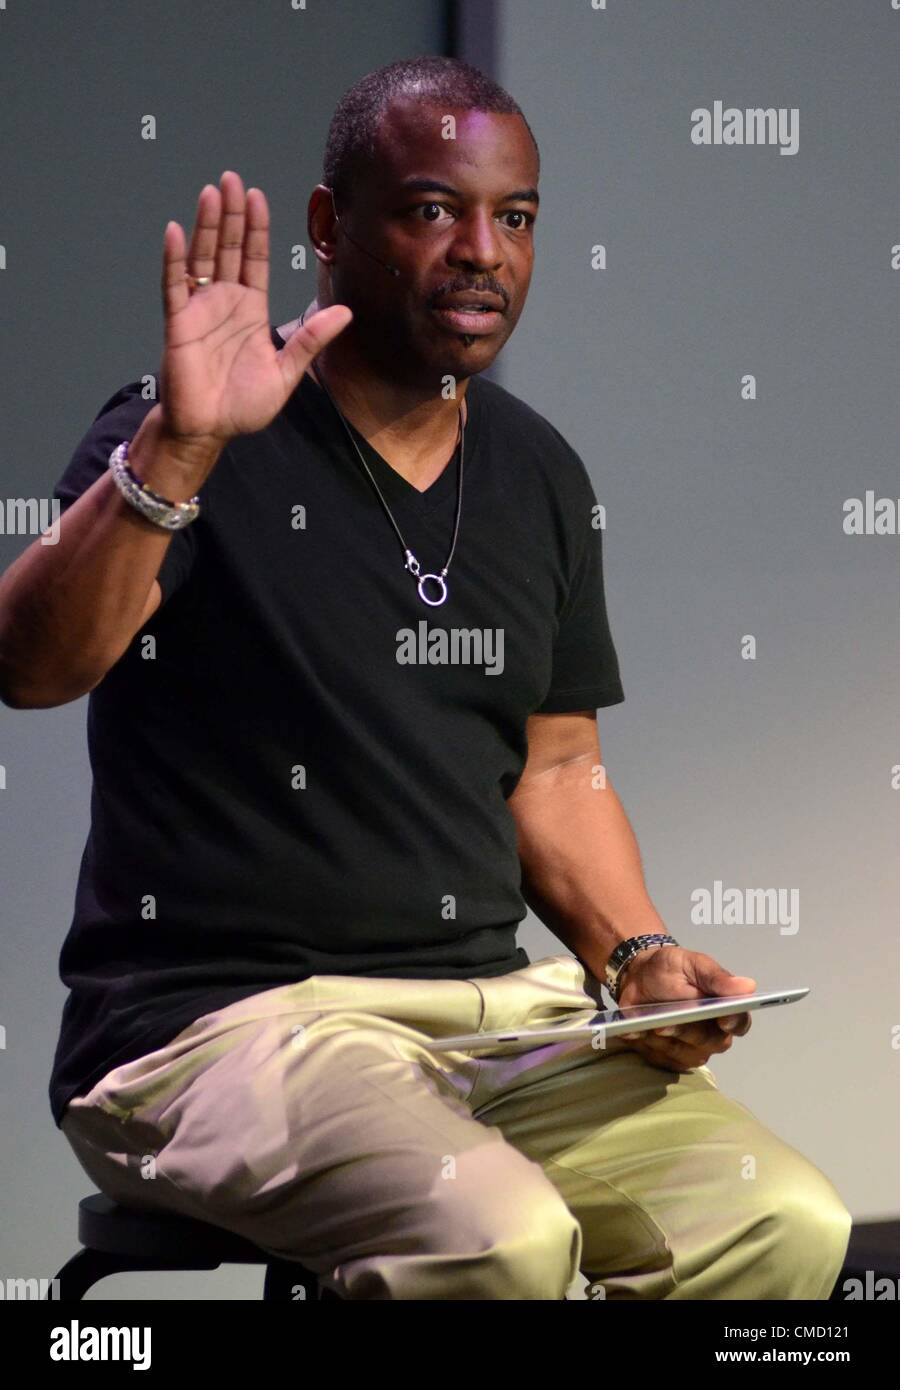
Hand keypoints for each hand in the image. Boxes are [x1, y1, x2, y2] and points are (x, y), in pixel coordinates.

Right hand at [158, 169, 352, 455]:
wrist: (210, 431)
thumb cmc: (244, 405)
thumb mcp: (288, 372)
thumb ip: (311, 340)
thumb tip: (345, 313)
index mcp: (251, 310)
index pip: (254, 259)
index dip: (255, 228)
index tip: (256, 196)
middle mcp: (225, 302)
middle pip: (228, 248)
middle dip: (231, 214)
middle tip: (232, 179)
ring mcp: (200, 309)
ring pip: (203, 257)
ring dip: (206, 225)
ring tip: (211, 192)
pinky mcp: (179, 323)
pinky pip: (175, 285)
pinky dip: (175, 259)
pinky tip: (177, 231)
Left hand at [614, 945, 755, 1072]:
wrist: (638, 979)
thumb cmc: (670, 970)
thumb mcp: (691, 964)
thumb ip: (716, 977)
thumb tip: (748, 986)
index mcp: (726, 1010)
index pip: (739, 1023)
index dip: (734, 1023)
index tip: (722, 1018)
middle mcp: (714, 1035)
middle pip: (710, 1042)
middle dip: (688, 1031)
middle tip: (666, 1022)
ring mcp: (692, 1051)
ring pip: (684, 1053)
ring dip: (664, 1039)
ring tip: (648, 1024)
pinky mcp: (670, 1060)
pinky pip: (661, 1058)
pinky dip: (647, 1044)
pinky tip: (635, 1031)